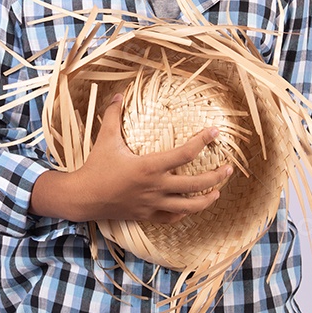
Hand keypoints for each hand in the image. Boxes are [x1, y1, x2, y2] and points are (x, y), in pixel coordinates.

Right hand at [30, 94, 231, 223]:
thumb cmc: (96, 166)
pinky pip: (172, 218)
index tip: (215, 133)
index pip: (184, 154)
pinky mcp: (147, 215)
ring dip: (206, 199)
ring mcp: (153, 204)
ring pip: (188, 206)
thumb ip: (113, 115)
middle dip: (216, 176)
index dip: (202, 141)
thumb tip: (120, 94)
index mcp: (149, 166)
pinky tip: (191, 207)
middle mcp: (155, 187)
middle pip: (195, 184)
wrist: (84, 197)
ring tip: (218, 191)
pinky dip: (184, 213)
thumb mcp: (105, 138)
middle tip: (228, 168)